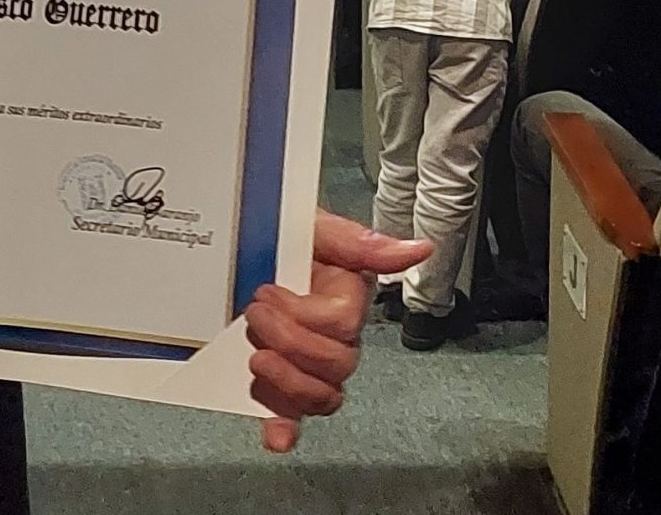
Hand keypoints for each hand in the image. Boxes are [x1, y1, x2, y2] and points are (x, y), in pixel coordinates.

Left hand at [247, 213, 428, 451]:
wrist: (242, 247)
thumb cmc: (281, 238)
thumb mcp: (315, 227)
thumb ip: (362, 242)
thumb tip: (417, 249)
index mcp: (345, 299)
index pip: (344, 324)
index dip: (304, 314)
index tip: (269, 290)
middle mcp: (333, 337)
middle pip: (337, 366)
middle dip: (290, 341)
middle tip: (256, 313)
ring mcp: (308, 365)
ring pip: (322, 397)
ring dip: (286, 381)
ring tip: (255, 353)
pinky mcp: (281, 385)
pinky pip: (292, 419)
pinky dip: (284, 429)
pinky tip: (275, 433)